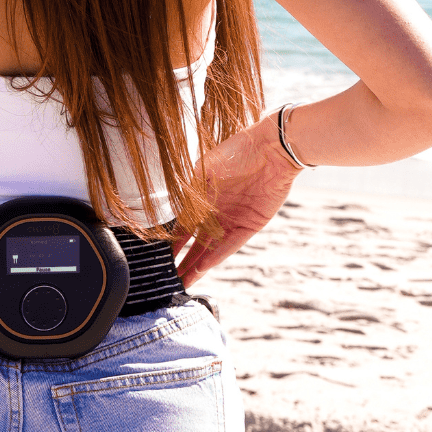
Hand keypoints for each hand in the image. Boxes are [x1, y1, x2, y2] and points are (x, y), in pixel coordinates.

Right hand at [174, 113, 298, 286]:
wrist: (271, 149)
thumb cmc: (237, 152)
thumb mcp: (204, 169)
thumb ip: (188, 193)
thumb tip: (172, 214)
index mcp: (203, 199)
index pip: (184, 227)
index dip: (173, 243)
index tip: (160, 259)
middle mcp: (217, 213)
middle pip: (197, 243)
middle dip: (183, 262)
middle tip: (169, 280)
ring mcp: (233, 220)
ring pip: (212, 249)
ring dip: (198, 265)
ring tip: (183, 282)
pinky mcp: (250, 225)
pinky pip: (231, 245)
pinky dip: (217, 256)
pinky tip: (202, 268)